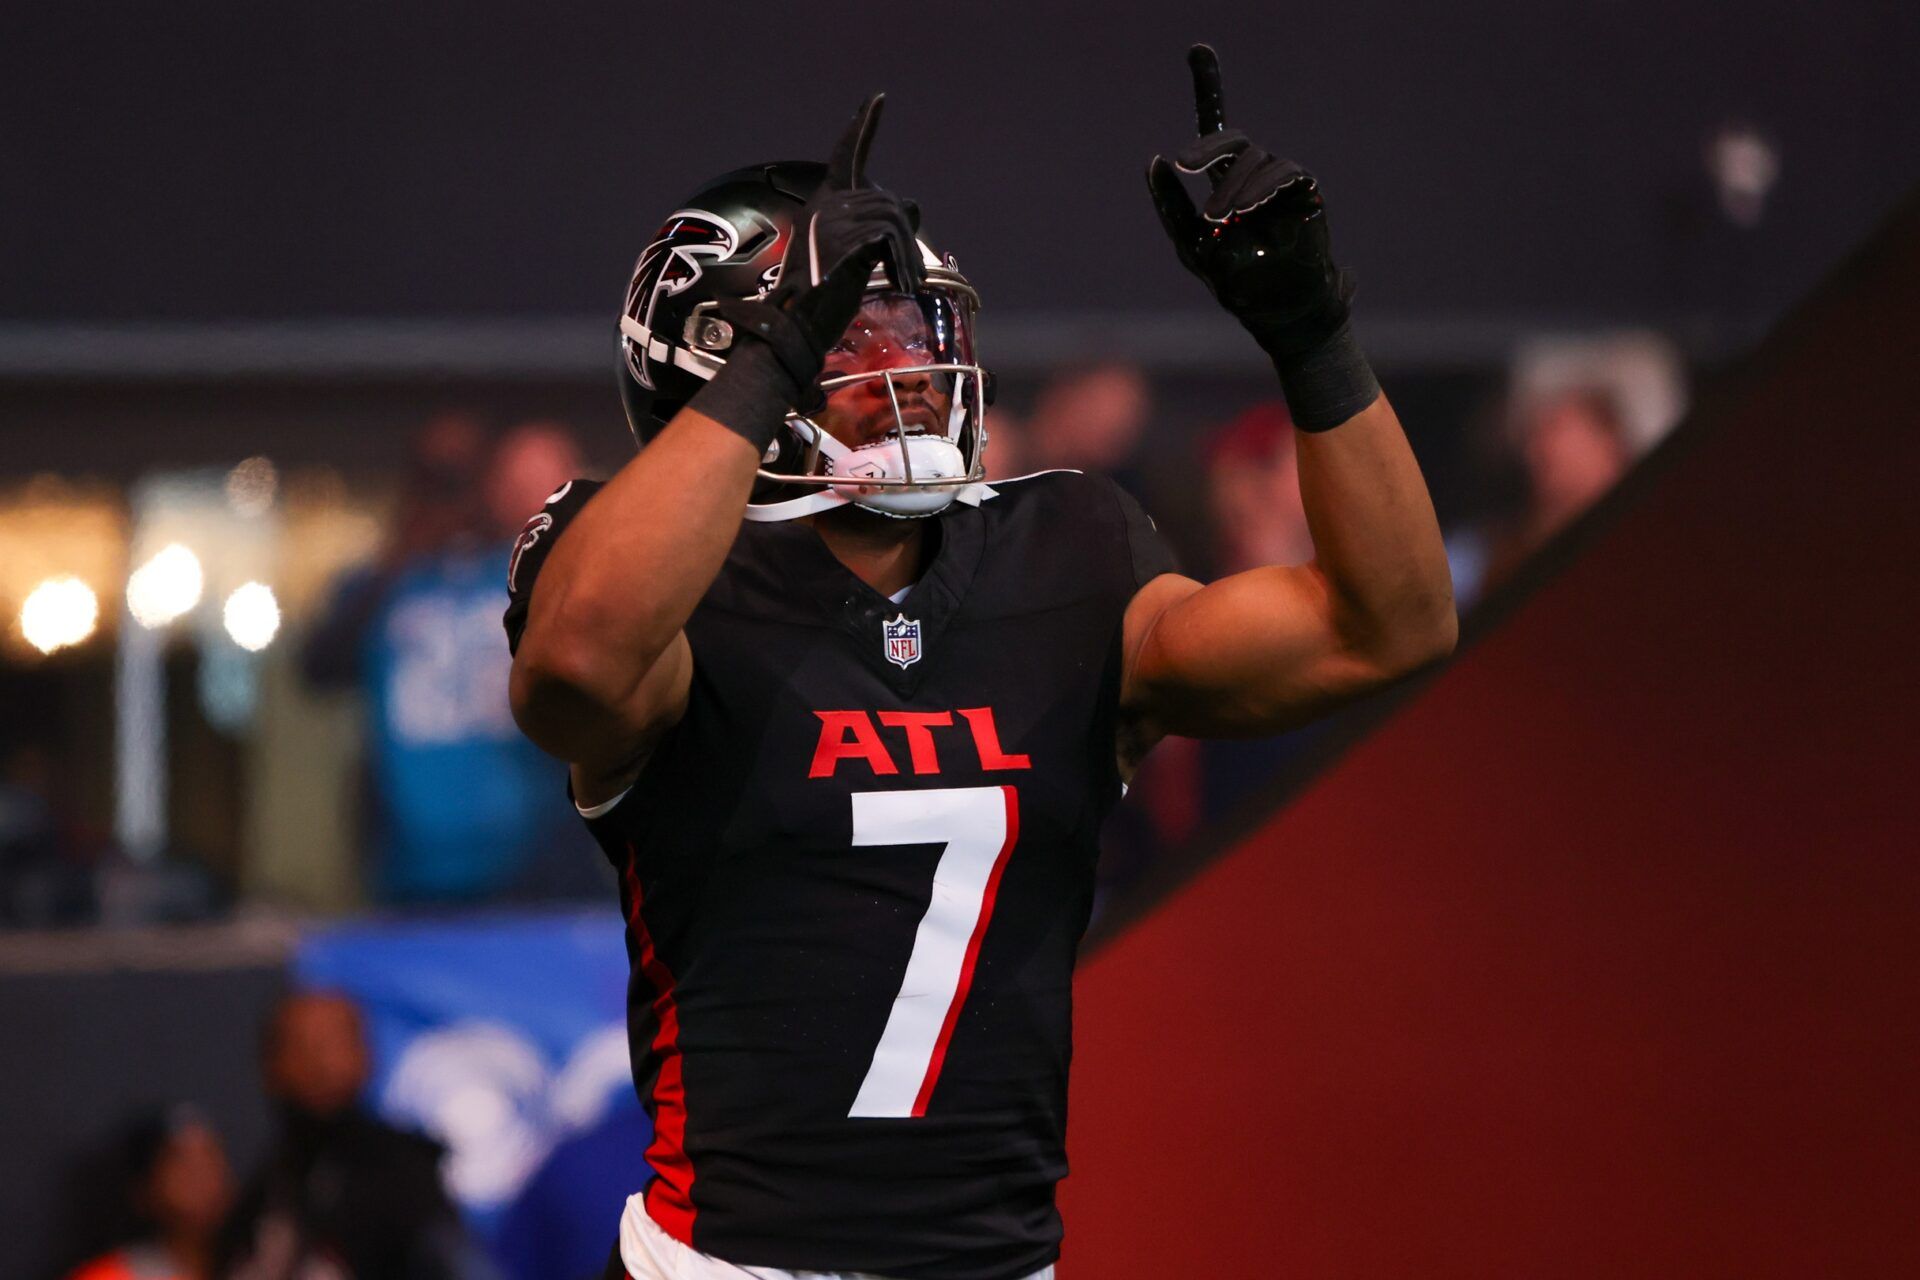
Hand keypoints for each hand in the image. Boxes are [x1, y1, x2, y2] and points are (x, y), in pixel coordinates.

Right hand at [720, 94, 923, 389]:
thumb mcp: (857, 257)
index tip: (877, 99)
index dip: (863, 126)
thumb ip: (879, 228)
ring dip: (908, 254)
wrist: (794, 330)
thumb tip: (915, 202)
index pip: (846, 155)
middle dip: (907, 237)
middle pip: (888, 201)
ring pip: (894, 218)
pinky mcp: (843, 241)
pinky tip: (901, 285)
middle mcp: (825, 206)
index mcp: (823, 206)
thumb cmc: (821, 300)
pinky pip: (890, 237)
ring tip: (908, 283)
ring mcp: (831, 222)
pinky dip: (903, 262)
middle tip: (911, 274)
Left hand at [1146, 44, 1349, 359]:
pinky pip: (1284, 172)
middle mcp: (1253, 177)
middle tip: (1182, 164)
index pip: (1217, 129)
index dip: (1209, 87)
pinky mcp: (1305, 194)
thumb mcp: (1192, 247)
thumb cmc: (1236, 285)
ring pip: (1253, 160)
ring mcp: (1280, 185)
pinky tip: (1245, 205)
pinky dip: (1262, 185)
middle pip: (1231, 141)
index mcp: (1225, 183)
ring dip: (1231, 187)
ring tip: (1220, 219)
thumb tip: (1153, 160)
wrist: (1279, 314)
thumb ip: (1171, 207)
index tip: (1198, 49)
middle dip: (1207, 146)